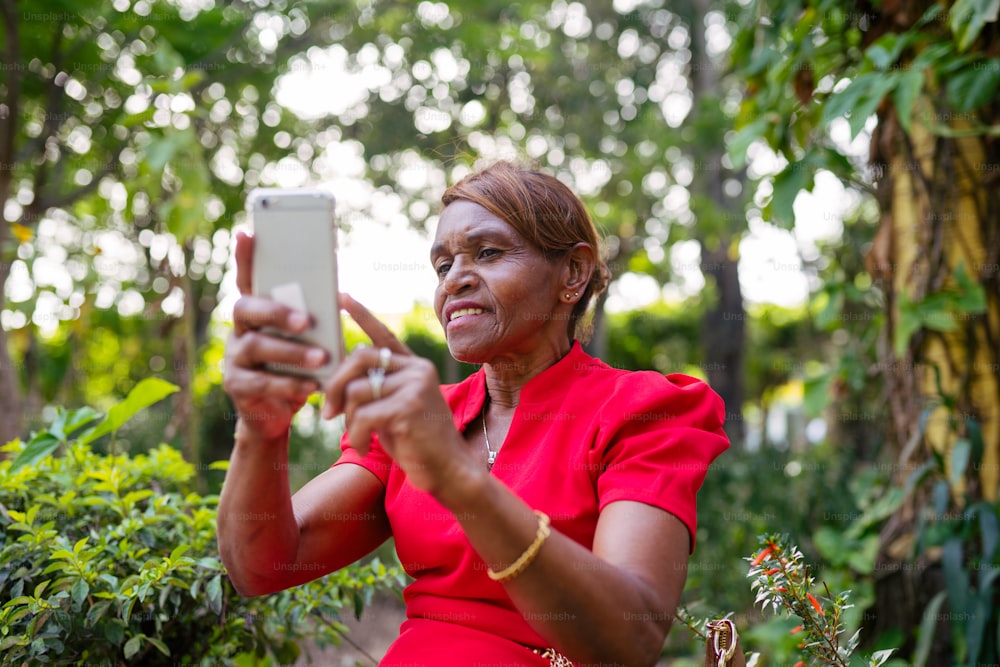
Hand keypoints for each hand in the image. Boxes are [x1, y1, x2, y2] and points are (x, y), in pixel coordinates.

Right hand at [222, 231, 327, 440]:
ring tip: (321, 358)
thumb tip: (339, 293)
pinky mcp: (237, 387)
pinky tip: (312, 386)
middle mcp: (240, 330)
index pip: (248, 280)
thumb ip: (312, 319)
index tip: (248, 233)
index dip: (245, 258)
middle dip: (276, 312)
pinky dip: (290, 384)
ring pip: (257, 347)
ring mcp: (234, 358)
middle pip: (246, 309)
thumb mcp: (307, 342)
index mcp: (257, 314)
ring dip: (292, 352)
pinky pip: (262, 383)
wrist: (276, 414)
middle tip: (306, 321)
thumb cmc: (296, 369)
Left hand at [325, 295, 478, 494]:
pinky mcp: (409, 406)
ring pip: (357, 390)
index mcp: (413, 366)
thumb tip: (334, 381)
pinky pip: (364, 415)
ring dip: (347, 419)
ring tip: (357, 437)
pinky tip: (364, 448)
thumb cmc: (416, 443)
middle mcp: (417, 369)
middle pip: (359, 357)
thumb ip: (374, 389)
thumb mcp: (392, 409)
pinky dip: (357, 435)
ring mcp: (415, 385)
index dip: (360, 314)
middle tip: (327, 412)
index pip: (382, 334)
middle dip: (335, 384)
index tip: (340, 296)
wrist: (447, 471)